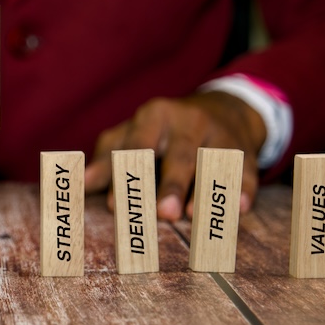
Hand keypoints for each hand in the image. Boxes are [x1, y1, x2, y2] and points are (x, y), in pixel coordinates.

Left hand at [84, 92, 266, 220]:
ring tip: (192, 214)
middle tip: (163, 213)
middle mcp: (188, 121)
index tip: (114, 205)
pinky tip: (238, 209)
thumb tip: (80, 183)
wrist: (222, 109)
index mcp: (154, 116)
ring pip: (213, 164)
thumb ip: (107, 158)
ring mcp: (219, 134)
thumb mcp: (131, 135)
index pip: (137, 146)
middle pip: (180, 155)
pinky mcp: (244, 150)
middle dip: (171, 184)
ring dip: (204, 190)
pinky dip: (242, 189)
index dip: (126, 175)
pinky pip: (244, 170)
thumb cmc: (162, 132)